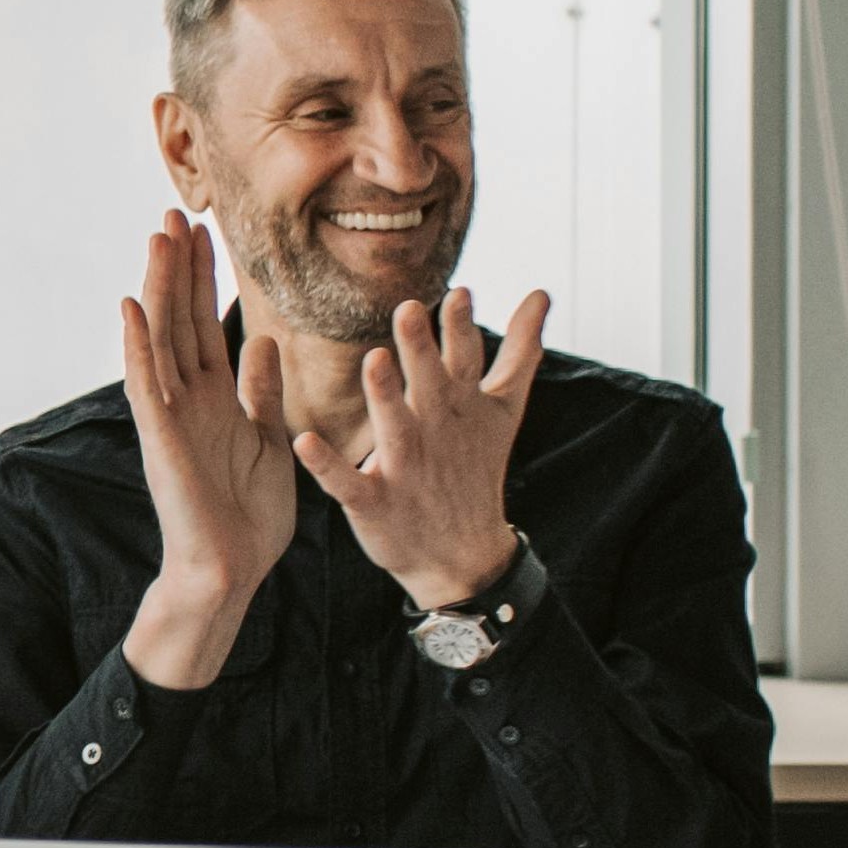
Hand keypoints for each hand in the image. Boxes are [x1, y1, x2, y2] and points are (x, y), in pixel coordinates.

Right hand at [118, 216, 297, 687]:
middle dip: (178, 267)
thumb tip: (261, 342)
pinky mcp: (162, 440)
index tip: (204, 231)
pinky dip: (137, 347)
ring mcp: (172, 417)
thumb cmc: (249, 518)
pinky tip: (130, 309)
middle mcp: (189, 399)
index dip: (205, 278)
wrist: (231, 571)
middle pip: (180, 319)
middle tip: (174, 213)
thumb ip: (262, 392)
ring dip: (158, 289)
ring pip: (162, 339)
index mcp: (217, 398)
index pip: (205, 324)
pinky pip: (147, 386)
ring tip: (156, 239)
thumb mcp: (271, 441)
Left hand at [295, 287, 548, 608]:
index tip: (459, 293)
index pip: (464, 361)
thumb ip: (521, 349)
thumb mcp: (502, 408)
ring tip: (375, 360)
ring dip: (384, 396)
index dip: (461, 329)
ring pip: (393, 426)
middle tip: (408, 309)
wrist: (463, 555)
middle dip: (421, 350)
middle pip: (429, 385)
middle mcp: (434, 431)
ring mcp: (405, 467)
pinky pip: (347, 481)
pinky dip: (327, 465)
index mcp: (460, 405)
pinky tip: (306, 442)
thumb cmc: (476, 468)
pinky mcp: (374, 501)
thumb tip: (541, 292)